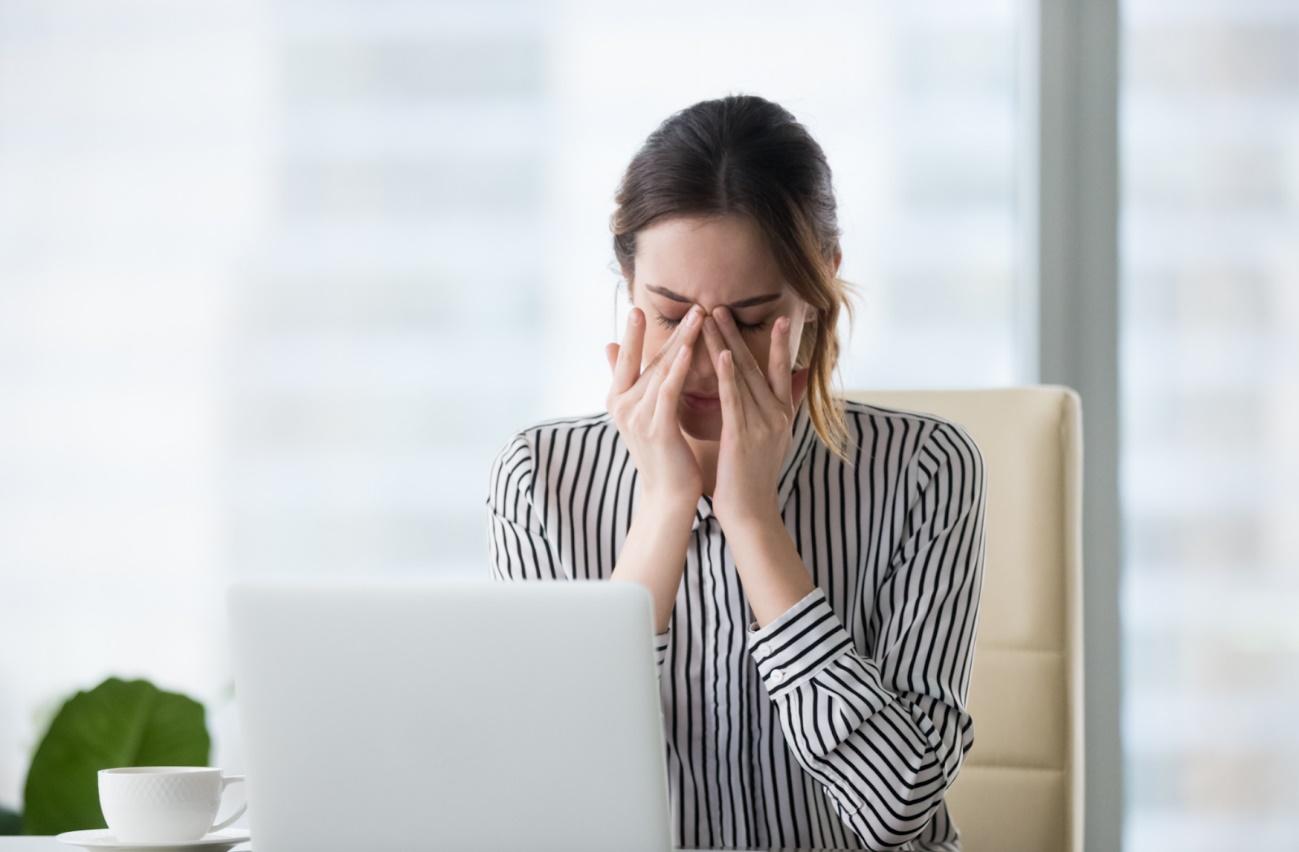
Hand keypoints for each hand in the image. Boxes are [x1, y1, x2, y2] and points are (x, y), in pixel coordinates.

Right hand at [605, 304, 705, 510]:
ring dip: (681, 341)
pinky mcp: (657, 428)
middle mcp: (622, 406)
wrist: (667, 496)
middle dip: (670, 330)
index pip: (626, 358)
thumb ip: (626, 380)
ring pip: (660, 370)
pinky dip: (678, 369)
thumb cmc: (661, 453)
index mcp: (617, 400)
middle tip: (690, 304)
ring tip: (698, 317)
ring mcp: (637, 417)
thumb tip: (607, 345)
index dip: (632, 333)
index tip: (638, 307)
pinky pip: (668, 392)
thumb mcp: (638, 413)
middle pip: (647, 359)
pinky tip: (689, 350)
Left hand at [700, 306, 805, 529]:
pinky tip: (721, 354)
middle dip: (738, 335)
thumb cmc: (753, 478)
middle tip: (720, 306)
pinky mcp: (744, 437)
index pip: (782, 371)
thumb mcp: (775, 440)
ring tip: (711, 318)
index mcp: (783, 415)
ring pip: (743, 377)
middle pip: (757, 366)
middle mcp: (777, 415)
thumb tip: (800, 381)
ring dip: (726, 344)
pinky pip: (735, 400)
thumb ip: (785, 408)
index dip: (780, 344)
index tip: (777, 317)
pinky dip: (728, 376)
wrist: (751, 514)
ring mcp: (763, 425)